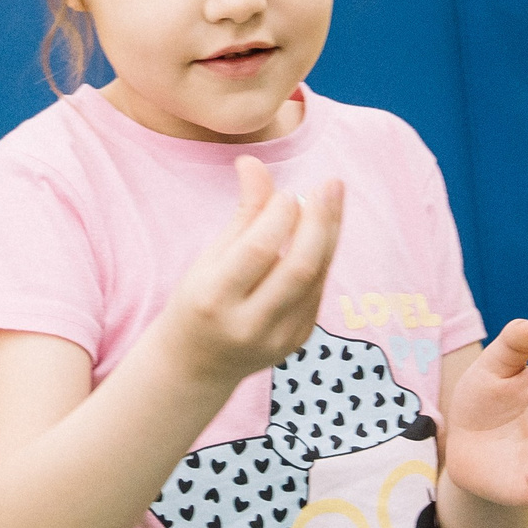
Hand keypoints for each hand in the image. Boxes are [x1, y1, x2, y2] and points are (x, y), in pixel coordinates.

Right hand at [154, 156, 344, 388]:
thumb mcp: (208, 258)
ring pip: (316, 279)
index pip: (257, 251)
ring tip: (332, 198)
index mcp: (214, 299)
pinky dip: (322, 258)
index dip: (278, 216)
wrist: (195, 365)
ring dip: (329, 235)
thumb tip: (253, 162)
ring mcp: (276, 339)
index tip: (287, 191)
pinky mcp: (296, 342)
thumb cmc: (197, 300)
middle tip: (330, 184)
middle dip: (320, 221)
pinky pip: (317, 293)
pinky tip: (322, 232)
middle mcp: (247, 324)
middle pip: (299, 267)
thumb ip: (240, 214)